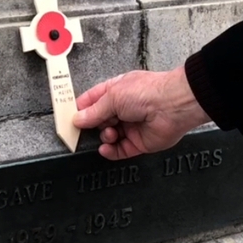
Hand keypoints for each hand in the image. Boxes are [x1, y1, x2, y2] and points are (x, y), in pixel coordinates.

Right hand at [73, 67, 210, 159]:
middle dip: (91, 125)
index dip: (81, 109)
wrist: (173, 106)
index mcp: (116, 91)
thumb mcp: (113, 97)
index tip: (69, 117)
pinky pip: (120, 150)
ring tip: (108, 133)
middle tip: (82, 130)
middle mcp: (123, 108)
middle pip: (99, 120)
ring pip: (108, 136)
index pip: (93, 100)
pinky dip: (111, 151)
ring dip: (104, 136)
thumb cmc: (147, 92)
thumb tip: (79, 119)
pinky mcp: (139, 142)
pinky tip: (106, 149)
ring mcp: (131, 126)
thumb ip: (94, 111)